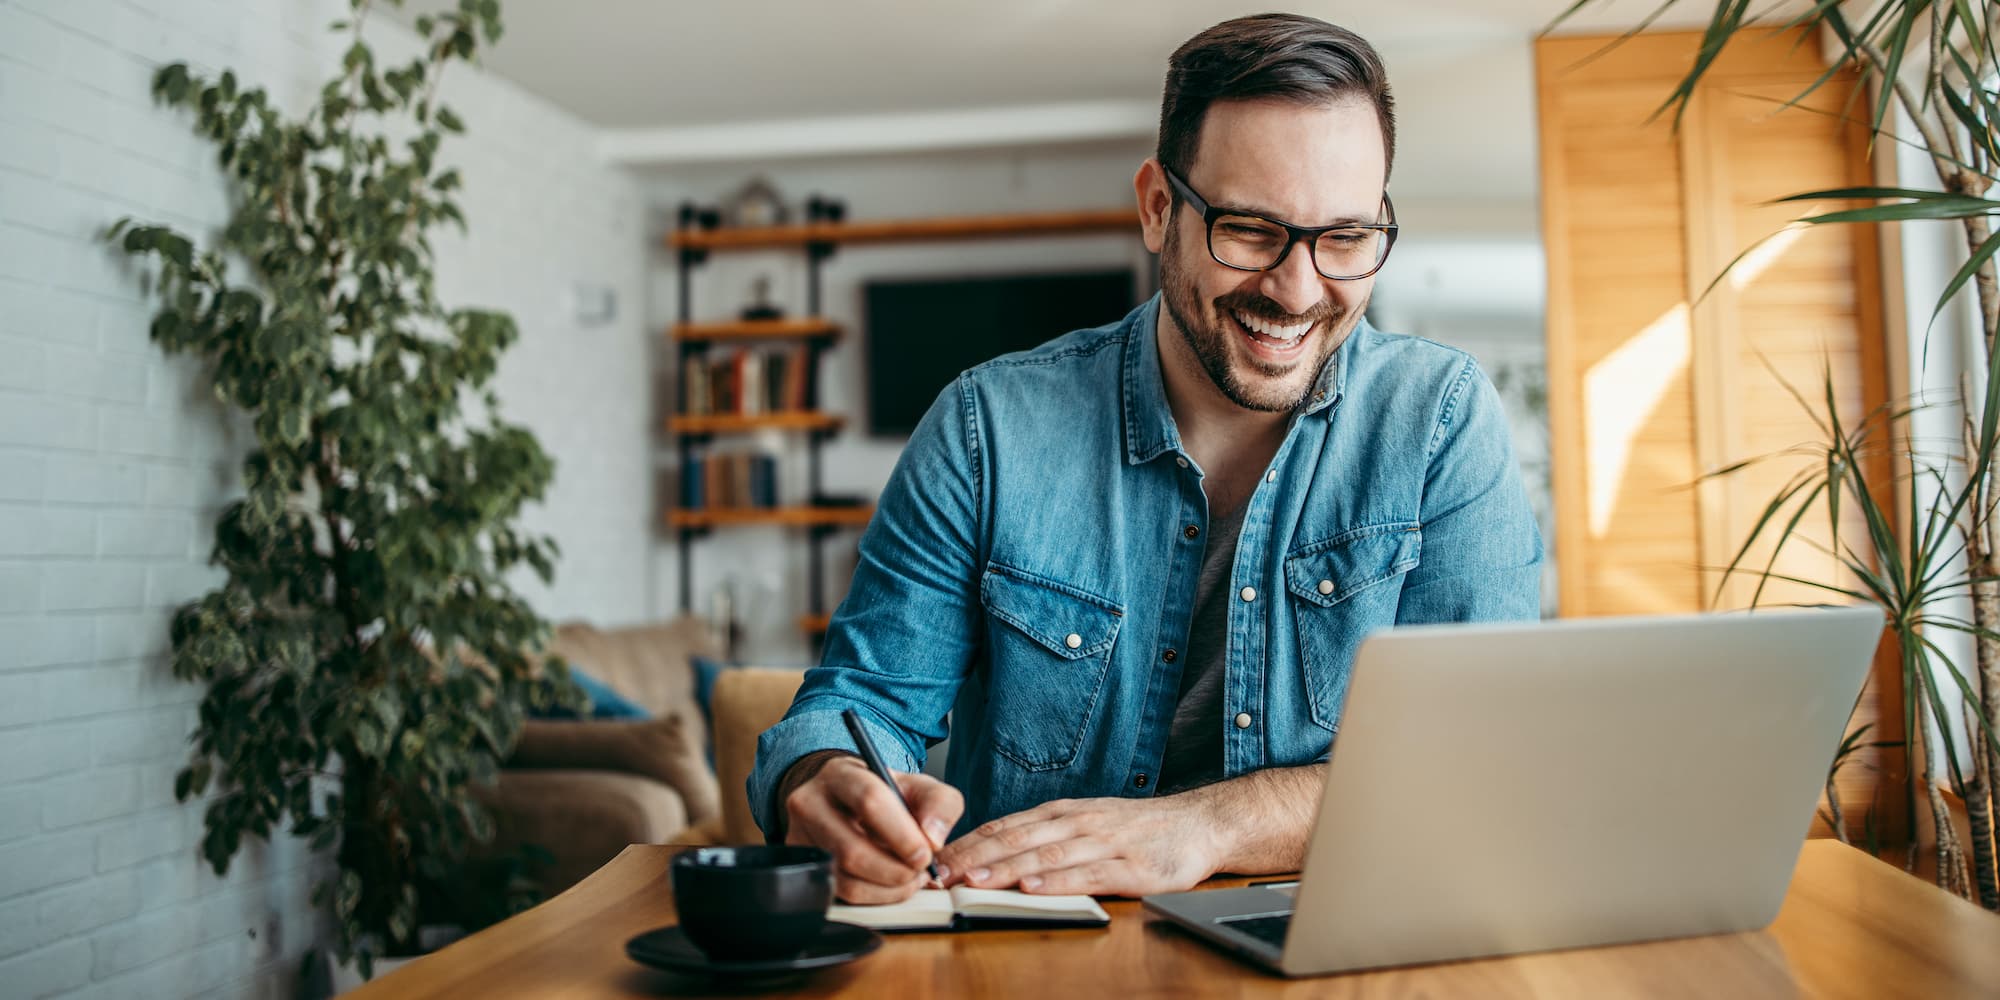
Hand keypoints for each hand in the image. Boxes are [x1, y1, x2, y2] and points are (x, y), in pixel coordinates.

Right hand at [781, 754, 963, 903]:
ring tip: (910, 878)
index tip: (924, 854)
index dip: (901, 834)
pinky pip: (840, 894)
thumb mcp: (919, 787)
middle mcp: (810, 804)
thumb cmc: (885, 795)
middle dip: (896, 870)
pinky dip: (874, 896)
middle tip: (920, 871)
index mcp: (841, 774)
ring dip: (888, 888)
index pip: (869, 801)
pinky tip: (891, 884)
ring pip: (845, 878)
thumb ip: (939, 804)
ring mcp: (801, 837)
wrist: (848, 802)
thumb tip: (932, 839)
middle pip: (852, 850)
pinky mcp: (803, 866)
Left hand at [935, 795, 1223, 896]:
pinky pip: (1089, 874)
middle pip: (1018, 840)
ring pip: (1046, 856)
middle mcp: (1079, 823)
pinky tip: (1034, 888)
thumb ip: (1046, 837)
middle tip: (940, 873)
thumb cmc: (1138, 829)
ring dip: (1007, 869)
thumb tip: (994, 854)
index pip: (1006, 826)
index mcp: (1064, 813)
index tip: (935, 859)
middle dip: (975, 857)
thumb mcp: (1086, 822)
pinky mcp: (1132, 868)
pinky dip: (1058, 881)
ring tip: (974, 880)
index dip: (969, 843)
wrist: (1199, 823)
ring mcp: (1105, 844)